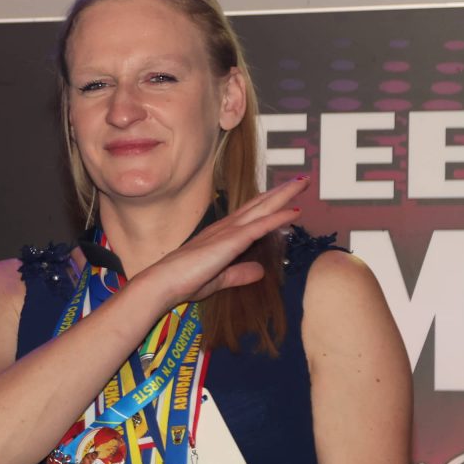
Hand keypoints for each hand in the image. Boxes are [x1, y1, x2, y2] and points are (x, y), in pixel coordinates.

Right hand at [133, 179, 307, 308]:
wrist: (162, 284)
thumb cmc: (182, 282)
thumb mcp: (218, 279)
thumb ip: (239, 274)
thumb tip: (259, 271)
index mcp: (221, 236)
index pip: (250, 215)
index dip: (270, 204)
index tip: (287, 196)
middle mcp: (225, 229)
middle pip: (259, 205)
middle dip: (281, 192)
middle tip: (302, 179)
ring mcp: (228, 233)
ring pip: (261, 209)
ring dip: (283, 196)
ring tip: (302, 182)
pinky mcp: (230, 242)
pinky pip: (259, 227)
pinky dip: (278, 218)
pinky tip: (295, 211)